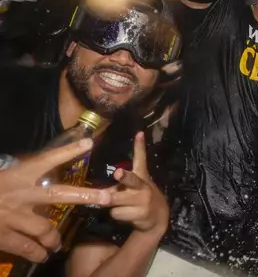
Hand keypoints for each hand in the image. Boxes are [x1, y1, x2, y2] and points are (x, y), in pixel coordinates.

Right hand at [0, 139, 110, 262]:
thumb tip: (44, 175)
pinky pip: (27, 248)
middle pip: (59, 194)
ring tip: (57, 245)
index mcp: (18, 175)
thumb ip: (22, 178)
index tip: (88, 142)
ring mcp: (12, 216)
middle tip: (107, 198)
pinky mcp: (3, 236)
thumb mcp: (4, 177)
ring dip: (54, 238)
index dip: (68, 151)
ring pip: (45, 229)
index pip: (47, 159)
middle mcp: (20, 194)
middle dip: (85, 196)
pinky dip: (37, 253)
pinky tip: (42, 255)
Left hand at [108, 132, 168, 234]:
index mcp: (141, 176)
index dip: (139, 145)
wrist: (158, 216)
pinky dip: (117, 214)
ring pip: (115, 201)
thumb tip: (103, 180)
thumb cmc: (142, 196)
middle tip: (117, 173)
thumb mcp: (137, 184)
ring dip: (113, 204)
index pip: (141, 157)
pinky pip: (116, 213)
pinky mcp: (140, 214)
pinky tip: (126, 214)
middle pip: (132, 180)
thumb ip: (123, 181)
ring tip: (121, 205)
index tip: (139, 134)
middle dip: (124, 177)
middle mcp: (142, 186)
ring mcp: (142, 200)